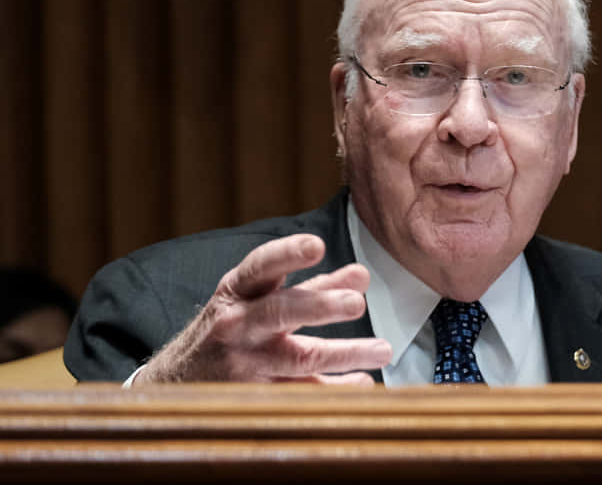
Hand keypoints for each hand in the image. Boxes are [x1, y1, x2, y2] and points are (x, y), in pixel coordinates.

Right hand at [133, 234, 391, 383]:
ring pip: (300, 359)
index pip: (262, 266)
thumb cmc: (231, 328)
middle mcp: (237, 325)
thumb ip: (311, 287)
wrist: (175, 382)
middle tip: (358, 303)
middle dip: (321, 306)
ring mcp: (245, 364)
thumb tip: (361, 275)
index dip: (289, 253)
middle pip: (281, 313)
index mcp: (237, 291)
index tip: (317, 244)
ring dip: (346, 353)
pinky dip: (337, 389)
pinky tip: (364, 382)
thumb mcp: (256, 298)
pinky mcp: (254, 398)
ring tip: (385, 350)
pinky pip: (303, 395)